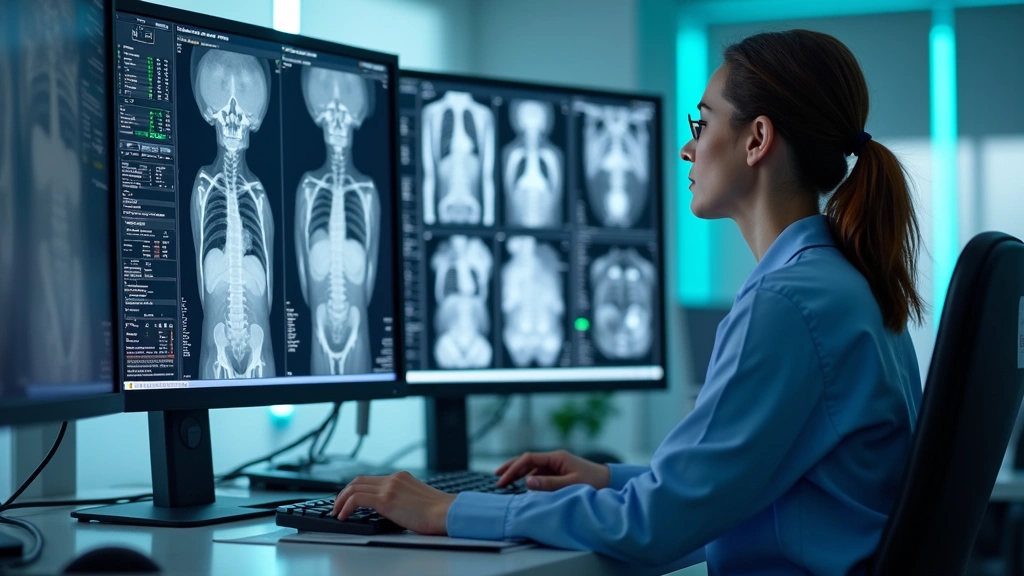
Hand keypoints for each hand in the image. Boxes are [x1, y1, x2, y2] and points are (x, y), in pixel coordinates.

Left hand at [331, 471, 455, 534]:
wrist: (446, 513)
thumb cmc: (438, 513)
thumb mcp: (417, 500)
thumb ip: (403, 499)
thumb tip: (392, 510)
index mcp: (401, 477)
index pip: (371, 479)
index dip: (356, 489)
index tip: (348, 500)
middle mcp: (393, 479)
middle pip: (358, 480)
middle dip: (344, 493)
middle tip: (337, 506)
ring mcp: (389, 487)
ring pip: (354, 487)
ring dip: (341, 500)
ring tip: (337, 512)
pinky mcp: (386, 499)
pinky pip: (357, 499)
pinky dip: (346, 506)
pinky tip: (343, 516)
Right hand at [495, 449, 610, 490]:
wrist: (610, 482)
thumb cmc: (594, 482)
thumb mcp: (571, 484)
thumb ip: (549, 484)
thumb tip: (527, 482)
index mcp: (556, 457)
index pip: (528, 459)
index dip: (513, 469)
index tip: (502, 480)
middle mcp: (555, 459)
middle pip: (527, 460)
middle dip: (511, 468)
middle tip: (497, 478)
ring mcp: (557, 465)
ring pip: (532, 468)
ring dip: (519, 474)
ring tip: (505, 483)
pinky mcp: (559, 473)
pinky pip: (540, 474)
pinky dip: (529, 479)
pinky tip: (522, 486)